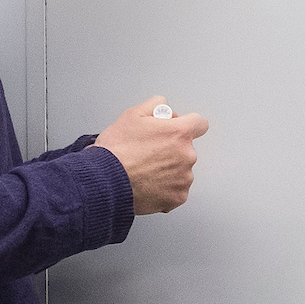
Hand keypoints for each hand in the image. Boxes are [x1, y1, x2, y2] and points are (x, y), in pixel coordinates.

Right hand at [93, 96, 209, 214]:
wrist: (104, 181)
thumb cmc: (116, 150)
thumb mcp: (132, 115)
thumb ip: (155, 106)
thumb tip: (163, 107)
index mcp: (179, 133)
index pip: (200, 124)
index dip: (186, 124)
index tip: (177, 130)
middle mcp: (187, 156)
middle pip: (186, 149)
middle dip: (171, 149)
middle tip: (148, 152)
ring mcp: (184, 179)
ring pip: (181, 170)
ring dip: (168, 170)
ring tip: (145, 170)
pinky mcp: (177, 198)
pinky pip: (176, 190)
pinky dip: (165, 188)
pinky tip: (147, 184)